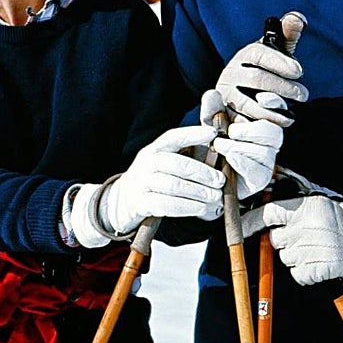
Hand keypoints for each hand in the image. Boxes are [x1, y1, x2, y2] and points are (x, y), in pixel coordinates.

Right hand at [70, 125, 224, 246]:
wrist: (121, 202)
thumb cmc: (152, 181)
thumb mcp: (162, 164)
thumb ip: (184, 159)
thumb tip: (216, 155)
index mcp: (154, 150)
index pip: (173, 137)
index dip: (193, 134)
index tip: (213, 133)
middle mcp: (146, 163)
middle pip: (177, 164)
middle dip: (202, 172)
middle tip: (220, 181)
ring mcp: (141, 183)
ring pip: (173, 185)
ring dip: (198, 192)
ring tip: (216, 197)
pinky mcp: (140, 203)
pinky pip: (166, 204)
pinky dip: (187, 207)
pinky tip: (201, 208)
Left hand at [200, 89, 282, 198]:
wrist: (206, 171)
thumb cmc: (213, 140)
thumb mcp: (209, 122)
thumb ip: (212, 108)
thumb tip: (212, 93)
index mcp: (261, 120)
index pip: (278, 108)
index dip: (275, 103)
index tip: (261, 99)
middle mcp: (269, 140)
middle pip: (275, 132)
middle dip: (252, 130)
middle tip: (231, 131)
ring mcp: (266, 160)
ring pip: (266, 152)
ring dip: (239, 147)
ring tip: (219, 145)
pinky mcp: (260, 179)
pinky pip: (259, 172)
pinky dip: (243, 163)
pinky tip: (229, 158)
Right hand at [216, 41, 307, 126]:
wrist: (239, 98)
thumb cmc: (264, 72)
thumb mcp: (275, 53)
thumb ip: (288, 35)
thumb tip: (298, 19)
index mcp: (244, 56)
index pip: (259, 53)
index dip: (280, 61)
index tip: (299, 71)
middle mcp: (231, 74)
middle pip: (257, 79)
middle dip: (283, 88)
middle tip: (304, 95)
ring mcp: (226, 97)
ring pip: (248, 104)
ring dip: (273, 110)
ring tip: (291, 114)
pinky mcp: (225, 120)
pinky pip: (242, 125)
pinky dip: (261, 127)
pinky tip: (277, 127)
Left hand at [241, 193, 342, 283]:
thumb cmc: (340, 218)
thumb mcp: (319, 199)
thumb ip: (293, 196)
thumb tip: (270, 180)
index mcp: (305, 208)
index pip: (268, 213)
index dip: (250, 221)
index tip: (238, 226)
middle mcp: (307, 228)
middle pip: (275, 240)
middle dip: (283, 240)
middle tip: (302, 237)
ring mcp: (312, 250)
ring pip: (285, 258)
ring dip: (295, 256)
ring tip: (314, 248)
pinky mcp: (318, 270)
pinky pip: (297, 275)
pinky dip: (305, 272)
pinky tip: (318, 261)